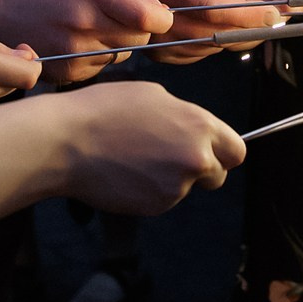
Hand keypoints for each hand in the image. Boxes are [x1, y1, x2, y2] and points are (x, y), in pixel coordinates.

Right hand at [0, 0, 171, 84]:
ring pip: (124, 54)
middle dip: (140, 30)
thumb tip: (164, 12)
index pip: (146, 17)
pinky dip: (101, 58)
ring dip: (119, 44)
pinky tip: (81, 44)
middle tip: (122, 21)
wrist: (5, 14)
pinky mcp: (69, 72)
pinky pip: (104, 67)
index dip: (161, 19)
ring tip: (94, 30)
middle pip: (139, 37)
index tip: (159, 17)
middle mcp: (83, 22)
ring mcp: (75, 51)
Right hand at [48, 81, 245, 212]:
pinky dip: (150, 190)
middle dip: (201, 170)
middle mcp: (196, 158)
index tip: (211, 152)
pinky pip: (163, 199)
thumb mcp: (154, 95)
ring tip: (135, 158)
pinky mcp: (156, 205)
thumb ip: (184, 116)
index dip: (223, 152)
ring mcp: (177, 186)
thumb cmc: (105, 110)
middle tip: (170, 158)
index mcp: (199, 126)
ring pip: (186, 187)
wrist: (66, 142)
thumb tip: (195, 130)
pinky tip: (126, 173)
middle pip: (217, 175)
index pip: (236, 151)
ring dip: (170, 179)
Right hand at [112, 0, 279, 44]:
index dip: (246, 13)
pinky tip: (229, 25)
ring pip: (210, 46)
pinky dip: (220, 41)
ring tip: (256, 20)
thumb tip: (247, 1)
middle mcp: (159, 17)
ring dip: (237, 36)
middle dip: (249, 27)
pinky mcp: (162, 53)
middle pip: (213, 32)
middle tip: (277, 18)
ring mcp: (158, 40)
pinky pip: (200, 53)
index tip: (274, 13)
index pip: (212, 6)